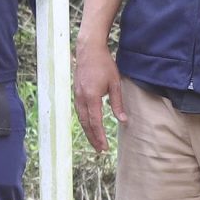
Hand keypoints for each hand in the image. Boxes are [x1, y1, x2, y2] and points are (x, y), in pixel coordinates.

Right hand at [74, 37, 124, 151]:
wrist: (89, 49)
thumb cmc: (104, 64)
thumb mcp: (115, 84)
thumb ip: (117, 103)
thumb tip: (123, 120)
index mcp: (92, 97)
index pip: (95, 122)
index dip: (99, 137)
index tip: (104, 148)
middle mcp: (81, 98)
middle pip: (86, 124)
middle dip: (92, 138)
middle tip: (99, 150)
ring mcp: (77, 95)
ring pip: (81, 119)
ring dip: (88, 131)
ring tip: (95, 141)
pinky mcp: (76, 92)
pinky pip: (79, 111)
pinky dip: (84, 121)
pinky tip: (89, 126)